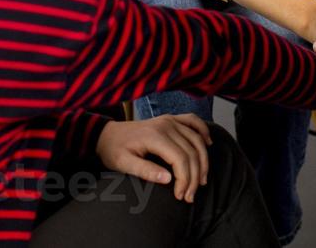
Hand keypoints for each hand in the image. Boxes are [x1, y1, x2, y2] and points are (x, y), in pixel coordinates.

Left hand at [95, 115, 211, 202]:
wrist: (107, 134)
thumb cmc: (114, 150)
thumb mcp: (123, 164)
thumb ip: (145, 171)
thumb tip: (168, 179)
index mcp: (154, 136)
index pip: (180, 159)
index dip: (184, 180)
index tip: (180, 196)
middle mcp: (166, 125)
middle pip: (191, 152)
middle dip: (194, 177)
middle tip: (190, 196)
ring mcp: (170, 120)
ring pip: (197, 140)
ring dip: (203, 161)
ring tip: (200, 181)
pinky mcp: (170, 119)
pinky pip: (193, 121)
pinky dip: (204, 131)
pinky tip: (208, 144)